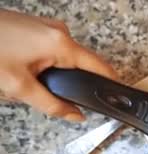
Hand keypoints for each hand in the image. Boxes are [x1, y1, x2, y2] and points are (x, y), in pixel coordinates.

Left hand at [0, 9, 116, 121]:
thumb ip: (52, 105)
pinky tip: (14, 67)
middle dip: (60, 84)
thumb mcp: (19, 87)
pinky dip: (37, 64)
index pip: (100, 67)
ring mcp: (47, 27)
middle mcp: (60, 32)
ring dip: (44, 75)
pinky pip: (48, 51)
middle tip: (33, 92)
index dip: (110, 85)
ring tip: (16, 78)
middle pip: (78, 66)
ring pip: (61, 60)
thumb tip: (75, 116)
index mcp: (62, 45)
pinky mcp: (35, 27)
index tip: (118, 97)